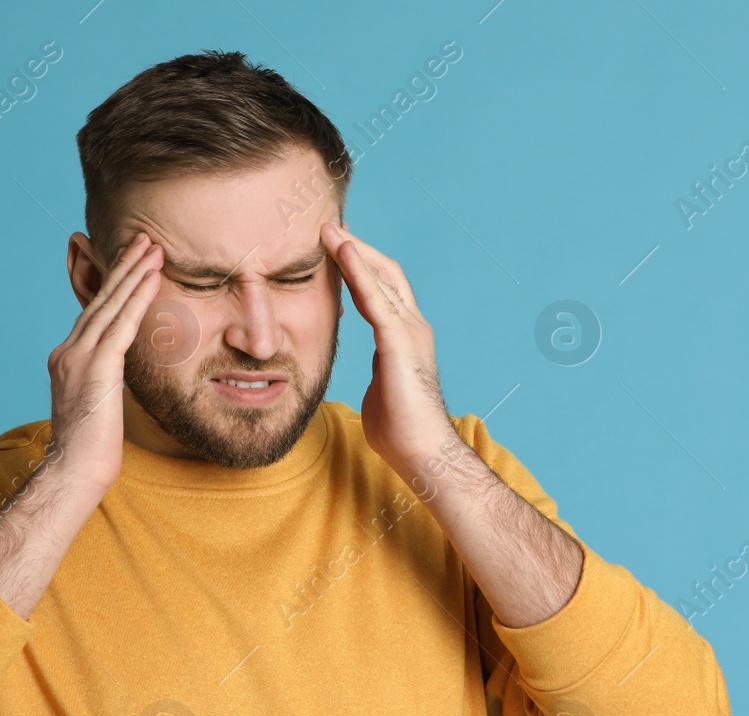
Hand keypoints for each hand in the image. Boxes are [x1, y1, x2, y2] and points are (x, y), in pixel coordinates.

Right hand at [46, 233, 162, 496]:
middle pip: (100, 299)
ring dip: (134, 272)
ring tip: (153, 247)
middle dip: (123, 266)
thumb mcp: (97, 404)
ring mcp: (78, 356)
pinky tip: (153, 277)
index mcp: (66, 357)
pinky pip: (122, 323)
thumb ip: (105, 380)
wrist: (75, 469)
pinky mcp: (96, 366)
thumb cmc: (91, 449)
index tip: (131, 261)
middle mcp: (68, 350)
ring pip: (111, 304)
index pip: (93, 312)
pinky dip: (138, 296)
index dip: (113, 284)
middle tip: (143, 239)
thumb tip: (120, 374)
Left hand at [322, 222, 457, 474]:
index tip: (333, 250)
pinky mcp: (400, 342)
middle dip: (355, 249)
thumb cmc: (401, 432)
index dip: (358, 267)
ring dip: (353, 251)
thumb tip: (370, 374)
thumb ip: (377, 373)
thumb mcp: (382, 391)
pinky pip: (377, 298)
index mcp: (404, 339)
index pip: (381, 291)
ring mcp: (409, 332)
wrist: (422, 453)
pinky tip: (341, 252)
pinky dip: (358, 272)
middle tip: (326, 228)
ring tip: (327, 230)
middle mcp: (412, 327)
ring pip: (380, 277)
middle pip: (384, 274)